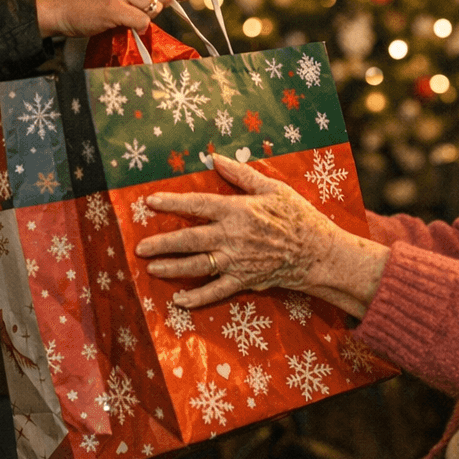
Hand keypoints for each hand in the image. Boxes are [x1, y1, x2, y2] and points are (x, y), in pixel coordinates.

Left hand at [135, 155, 388, 314]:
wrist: (318, 253)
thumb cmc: (297, 216)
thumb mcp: (273, 189)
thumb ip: (241, 175)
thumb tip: (215, 158)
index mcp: (238, 211)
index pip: (197, 205)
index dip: (172, 203)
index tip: (149, 202)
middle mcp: (232, 237)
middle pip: (189, 240)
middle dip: (162, 243)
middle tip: (140, 247)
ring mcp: (236, 262)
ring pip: (196, 266)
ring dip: (171, 268)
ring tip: (151, 268)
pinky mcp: (243, 281)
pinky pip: (215, 292)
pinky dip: (197, 298)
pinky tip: (179, 300)